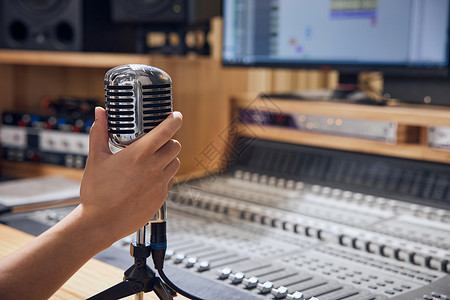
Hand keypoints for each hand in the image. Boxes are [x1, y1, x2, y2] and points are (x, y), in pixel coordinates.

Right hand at [79, 107, 181, 246]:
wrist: (101, 223)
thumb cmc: (97, 194)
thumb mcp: (96, 159)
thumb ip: (99, 133)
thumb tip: (100, 114)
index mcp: (139, 155)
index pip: (166, 130)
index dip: (174, 119)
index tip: (175, 116)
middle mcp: (154, 168)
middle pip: (175, 146)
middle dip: (168, 141)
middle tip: (155, 143)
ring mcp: (160, 184)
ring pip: (175, 163)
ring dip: (168, 158)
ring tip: (151, 161)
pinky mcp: (162, 197)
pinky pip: (170, 180)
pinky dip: (164, 175)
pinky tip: (148, 178)